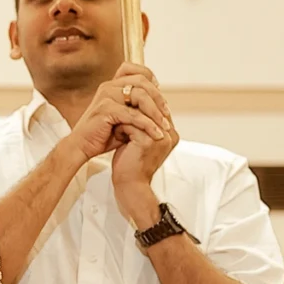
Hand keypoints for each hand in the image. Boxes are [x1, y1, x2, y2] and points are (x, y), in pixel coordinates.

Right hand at [69, 63, 171, 170]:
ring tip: (165, 127)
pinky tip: (156, 134)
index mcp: (112, 85)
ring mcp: (106, 96)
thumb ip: (137, 108)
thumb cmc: (102, 134)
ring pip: (140, 96)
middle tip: (167, 114)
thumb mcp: (124, 118)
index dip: (152, 79)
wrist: (82, 146)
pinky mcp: (105, 109)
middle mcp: (109, 86)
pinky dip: (148, 125)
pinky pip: (133, 114)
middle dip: (159, 99)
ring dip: (156, 112)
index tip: (161, 96)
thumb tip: (160, 105)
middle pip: (142, 81)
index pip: (136, 70)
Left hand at [105, 69, 178, 227]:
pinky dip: (121, 124)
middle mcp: (170, 133)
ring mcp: (161, 136)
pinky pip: (133, 122)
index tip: (124, 97)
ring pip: (141, 112)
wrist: (130, 185)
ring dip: (126, 111)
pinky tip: (113, 129)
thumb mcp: (139, 139)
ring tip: (113, 114)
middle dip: (133, 101)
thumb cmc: (131, 163)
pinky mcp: (149, 141)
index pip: (156, 107)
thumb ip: (142, 123)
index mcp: (170, 132)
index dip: (140, 101)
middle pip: (151, 106)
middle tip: (117, 100)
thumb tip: (133, 105)